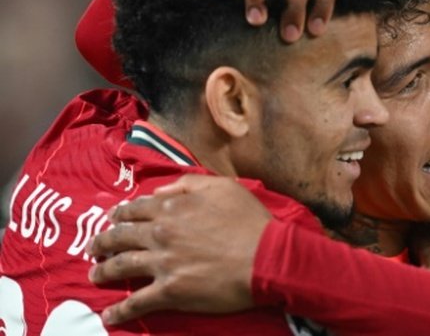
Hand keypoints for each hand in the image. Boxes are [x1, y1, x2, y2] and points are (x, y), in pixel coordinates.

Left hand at [87, 175, 271, 324]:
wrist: (266, 257)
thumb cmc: (249, 220)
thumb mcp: (223, 187)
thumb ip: (187, 184)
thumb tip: (158, 193)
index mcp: (172, 208)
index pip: (135, 209)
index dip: (120, 214)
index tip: (112, 219)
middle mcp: (160, 233)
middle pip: (120, 237)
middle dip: (102, 242)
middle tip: (95, 248)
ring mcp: (162, 263)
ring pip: (121, 267)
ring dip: (103, 272)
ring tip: (94, 275)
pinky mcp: (169, 291)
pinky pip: (136, 302)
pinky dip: (119, 310)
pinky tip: (109, 315)